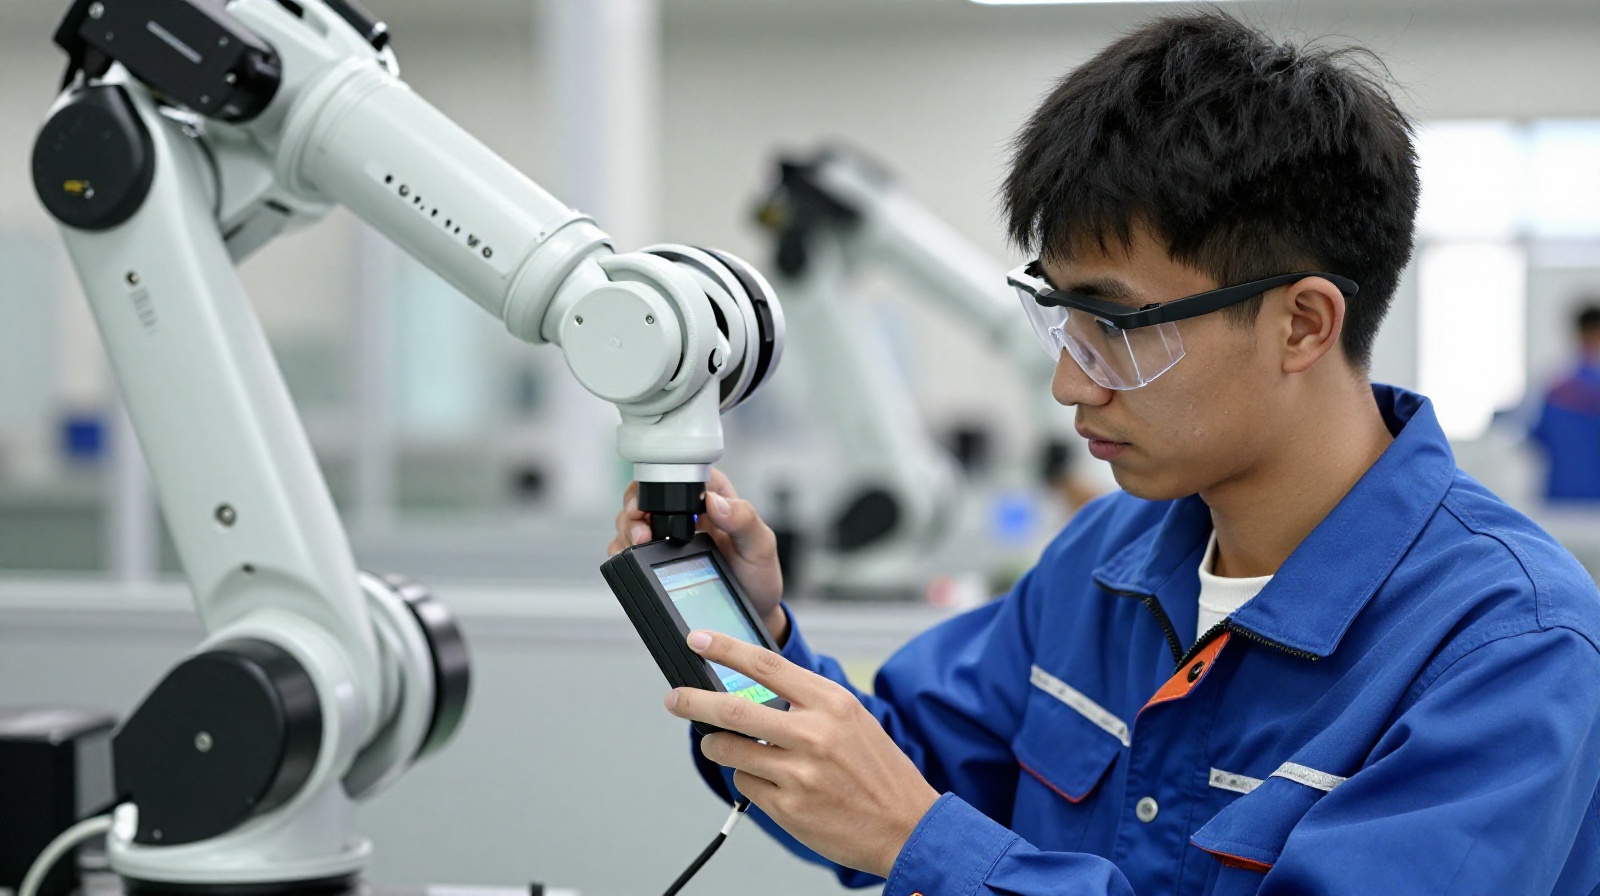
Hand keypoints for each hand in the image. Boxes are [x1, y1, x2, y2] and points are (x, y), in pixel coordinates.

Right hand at [608, 469, 787, 641]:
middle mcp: (686, 512)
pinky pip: (627, 546)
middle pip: (645, 496)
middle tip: (641, 533)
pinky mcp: (656, 556)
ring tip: (637, 545)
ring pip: (632, 519)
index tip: (652, 506)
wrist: (751, 610)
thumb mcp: (760, 546)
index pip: (678, 475)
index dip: (658, 484)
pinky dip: (621, 549)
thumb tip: (715, 501)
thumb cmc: (757, 574)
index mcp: (712, 497)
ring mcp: (668, 534)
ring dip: (627, 530)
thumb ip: (744, 519)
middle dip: (634, 511)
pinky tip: (630, 558)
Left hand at [665, 630, 940, 878]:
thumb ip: (806, 702)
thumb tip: (750, 690)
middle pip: (733, 710)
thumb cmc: (878, 770)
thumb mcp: (851, 720)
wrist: (907, 825)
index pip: (766, 665)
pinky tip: (773, 784)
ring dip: (716, 747)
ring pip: (731, 751)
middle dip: (693, 702)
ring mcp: (799, 773)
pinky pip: (746, 785)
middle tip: (674, 698)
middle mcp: (814, 734)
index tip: (698, 639)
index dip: (725, 649)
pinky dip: (749, 780)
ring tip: (721, 745)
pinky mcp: (789, 808)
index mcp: (831, 703)